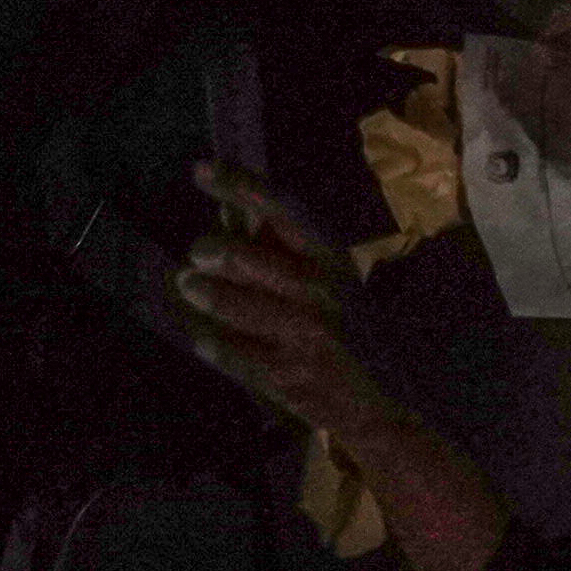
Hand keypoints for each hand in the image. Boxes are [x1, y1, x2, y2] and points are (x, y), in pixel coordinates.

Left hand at [169, 165, 398, 444]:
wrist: (382, 401)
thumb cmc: (349, 331)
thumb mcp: (329, 282)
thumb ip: (281, 250)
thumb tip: (228, 213)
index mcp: (331, 261)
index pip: (283, 211)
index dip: (240, 187)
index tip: (201, 169)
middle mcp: (320, 293)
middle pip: (250, 260)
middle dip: (214, 251)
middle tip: (195, 252)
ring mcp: (304, 336)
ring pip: (236, 306)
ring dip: (205, 294)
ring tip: (188, 285)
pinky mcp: (287, 377)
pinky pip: (233, 354)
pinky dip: (212, 344)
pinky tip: (202, 338)